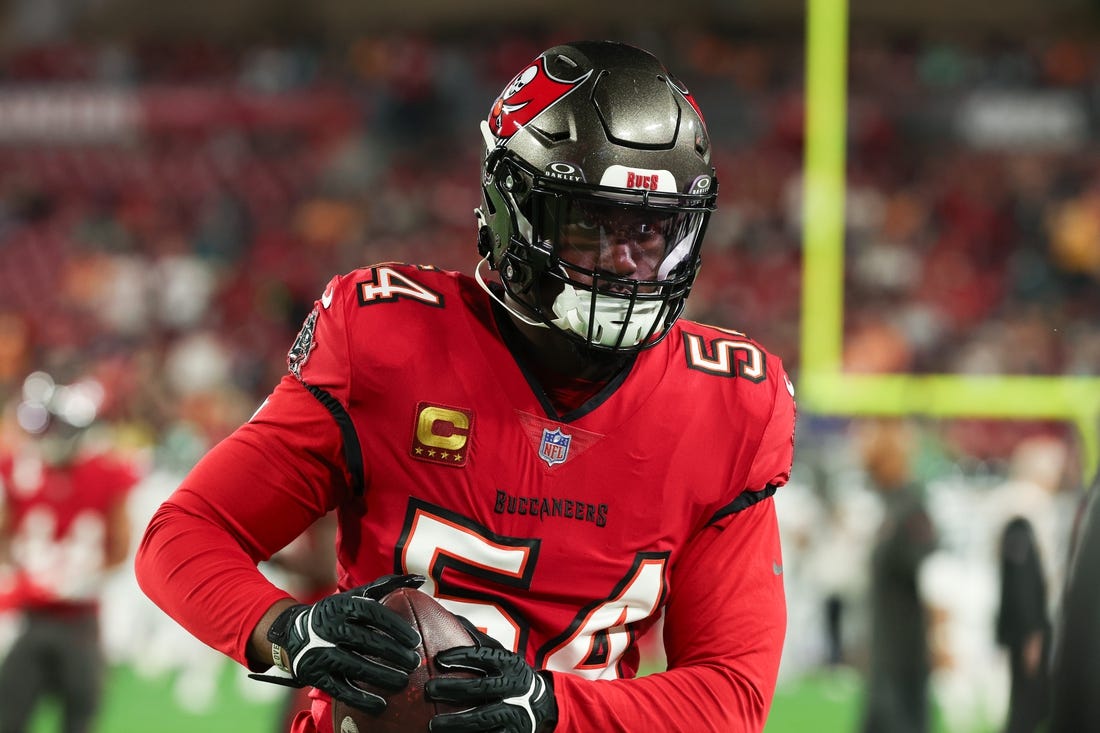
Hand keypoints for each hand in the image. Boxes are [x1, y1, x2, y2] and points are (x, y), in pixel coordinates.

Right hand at [248, 574, 423, 714]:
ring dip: (382, 676)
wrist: (292, 634)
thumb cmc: (335, 614)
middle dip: (393, 653)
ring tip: (403, 681)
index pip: (373, 614)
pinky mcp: (315, 676)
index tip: (415, 640)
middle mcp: (330, 628)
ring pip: (355, 666)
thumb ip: (385, 587)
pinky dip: (361, 699)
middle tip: (413, 662)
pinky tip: (381, 704)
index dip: (396, 627)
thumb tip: (419, 579)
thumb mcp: (353, 597)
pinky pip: (340, 690)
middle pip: (366, 641)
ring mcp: (321, 653)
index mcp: (342, 606)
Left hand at [426, 626, 556, 732]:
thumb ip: (479, 641)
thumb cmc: (510, 675)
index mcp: (509, 663)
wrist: (542, 704)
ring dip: (457, 722)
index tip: (439, 659)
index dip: (461, 657)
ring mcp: (514, 712)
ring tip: (434, 724)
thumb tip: (450, 618)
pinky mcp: (512, 732)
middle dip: (453, 689)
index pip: (483, 656)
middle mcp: (513, 686)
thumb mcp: (502, 655)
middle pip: (480, 688)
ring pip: (483, 717)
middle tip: (430, 689)